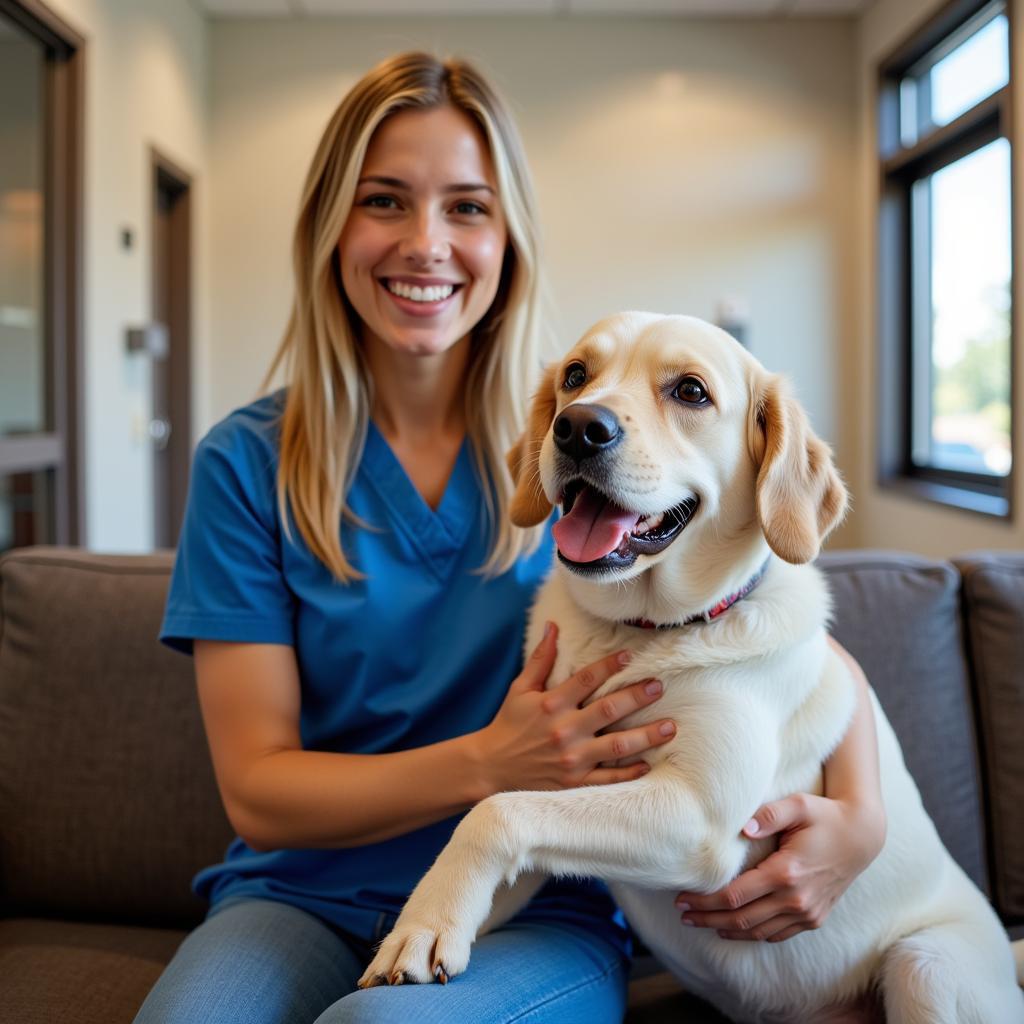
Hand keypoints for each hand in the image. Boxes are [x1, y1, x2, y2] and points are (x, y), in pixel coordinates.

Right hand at [474, 622, 675, 793]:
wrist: (490, 767)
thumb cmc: (508, 724)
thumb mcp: (520, 689)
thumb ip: (540, 659)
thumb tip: (553, 626)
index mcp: (551, 703)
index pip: (587, 679)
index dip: (610, 665)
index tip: (630, 656)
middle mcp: (564, 729)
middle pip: (609, 710)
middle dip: (637, 697)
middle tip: (659, 687)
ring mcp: (572, 758)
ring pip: (617, 745)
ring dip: (647, 736)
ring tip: (671, 726)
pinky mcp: (574, 782)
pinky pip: (608, 779)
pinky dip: (629, 773)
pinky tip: (649, 764)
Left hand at [675, 791, 885, 942]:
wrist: (862, 837)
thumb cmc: (825, 816)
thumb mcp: (798, 805)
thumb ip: (768, 814)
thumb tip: (742, 828)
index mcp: (786, 873)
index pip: (735, 896)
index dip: (705, 900)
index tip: (682, 898)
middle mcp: (796, 900)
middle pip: (741, 919)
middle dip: (708, 918)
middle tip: (683, 914)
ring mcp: (807, 913)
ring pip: (757, 932)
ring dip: (726, 930)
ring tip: (700, 923)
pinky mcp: (814, 918)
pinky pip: (777, 934)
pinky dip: (752, 935)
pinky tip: (733, 929)